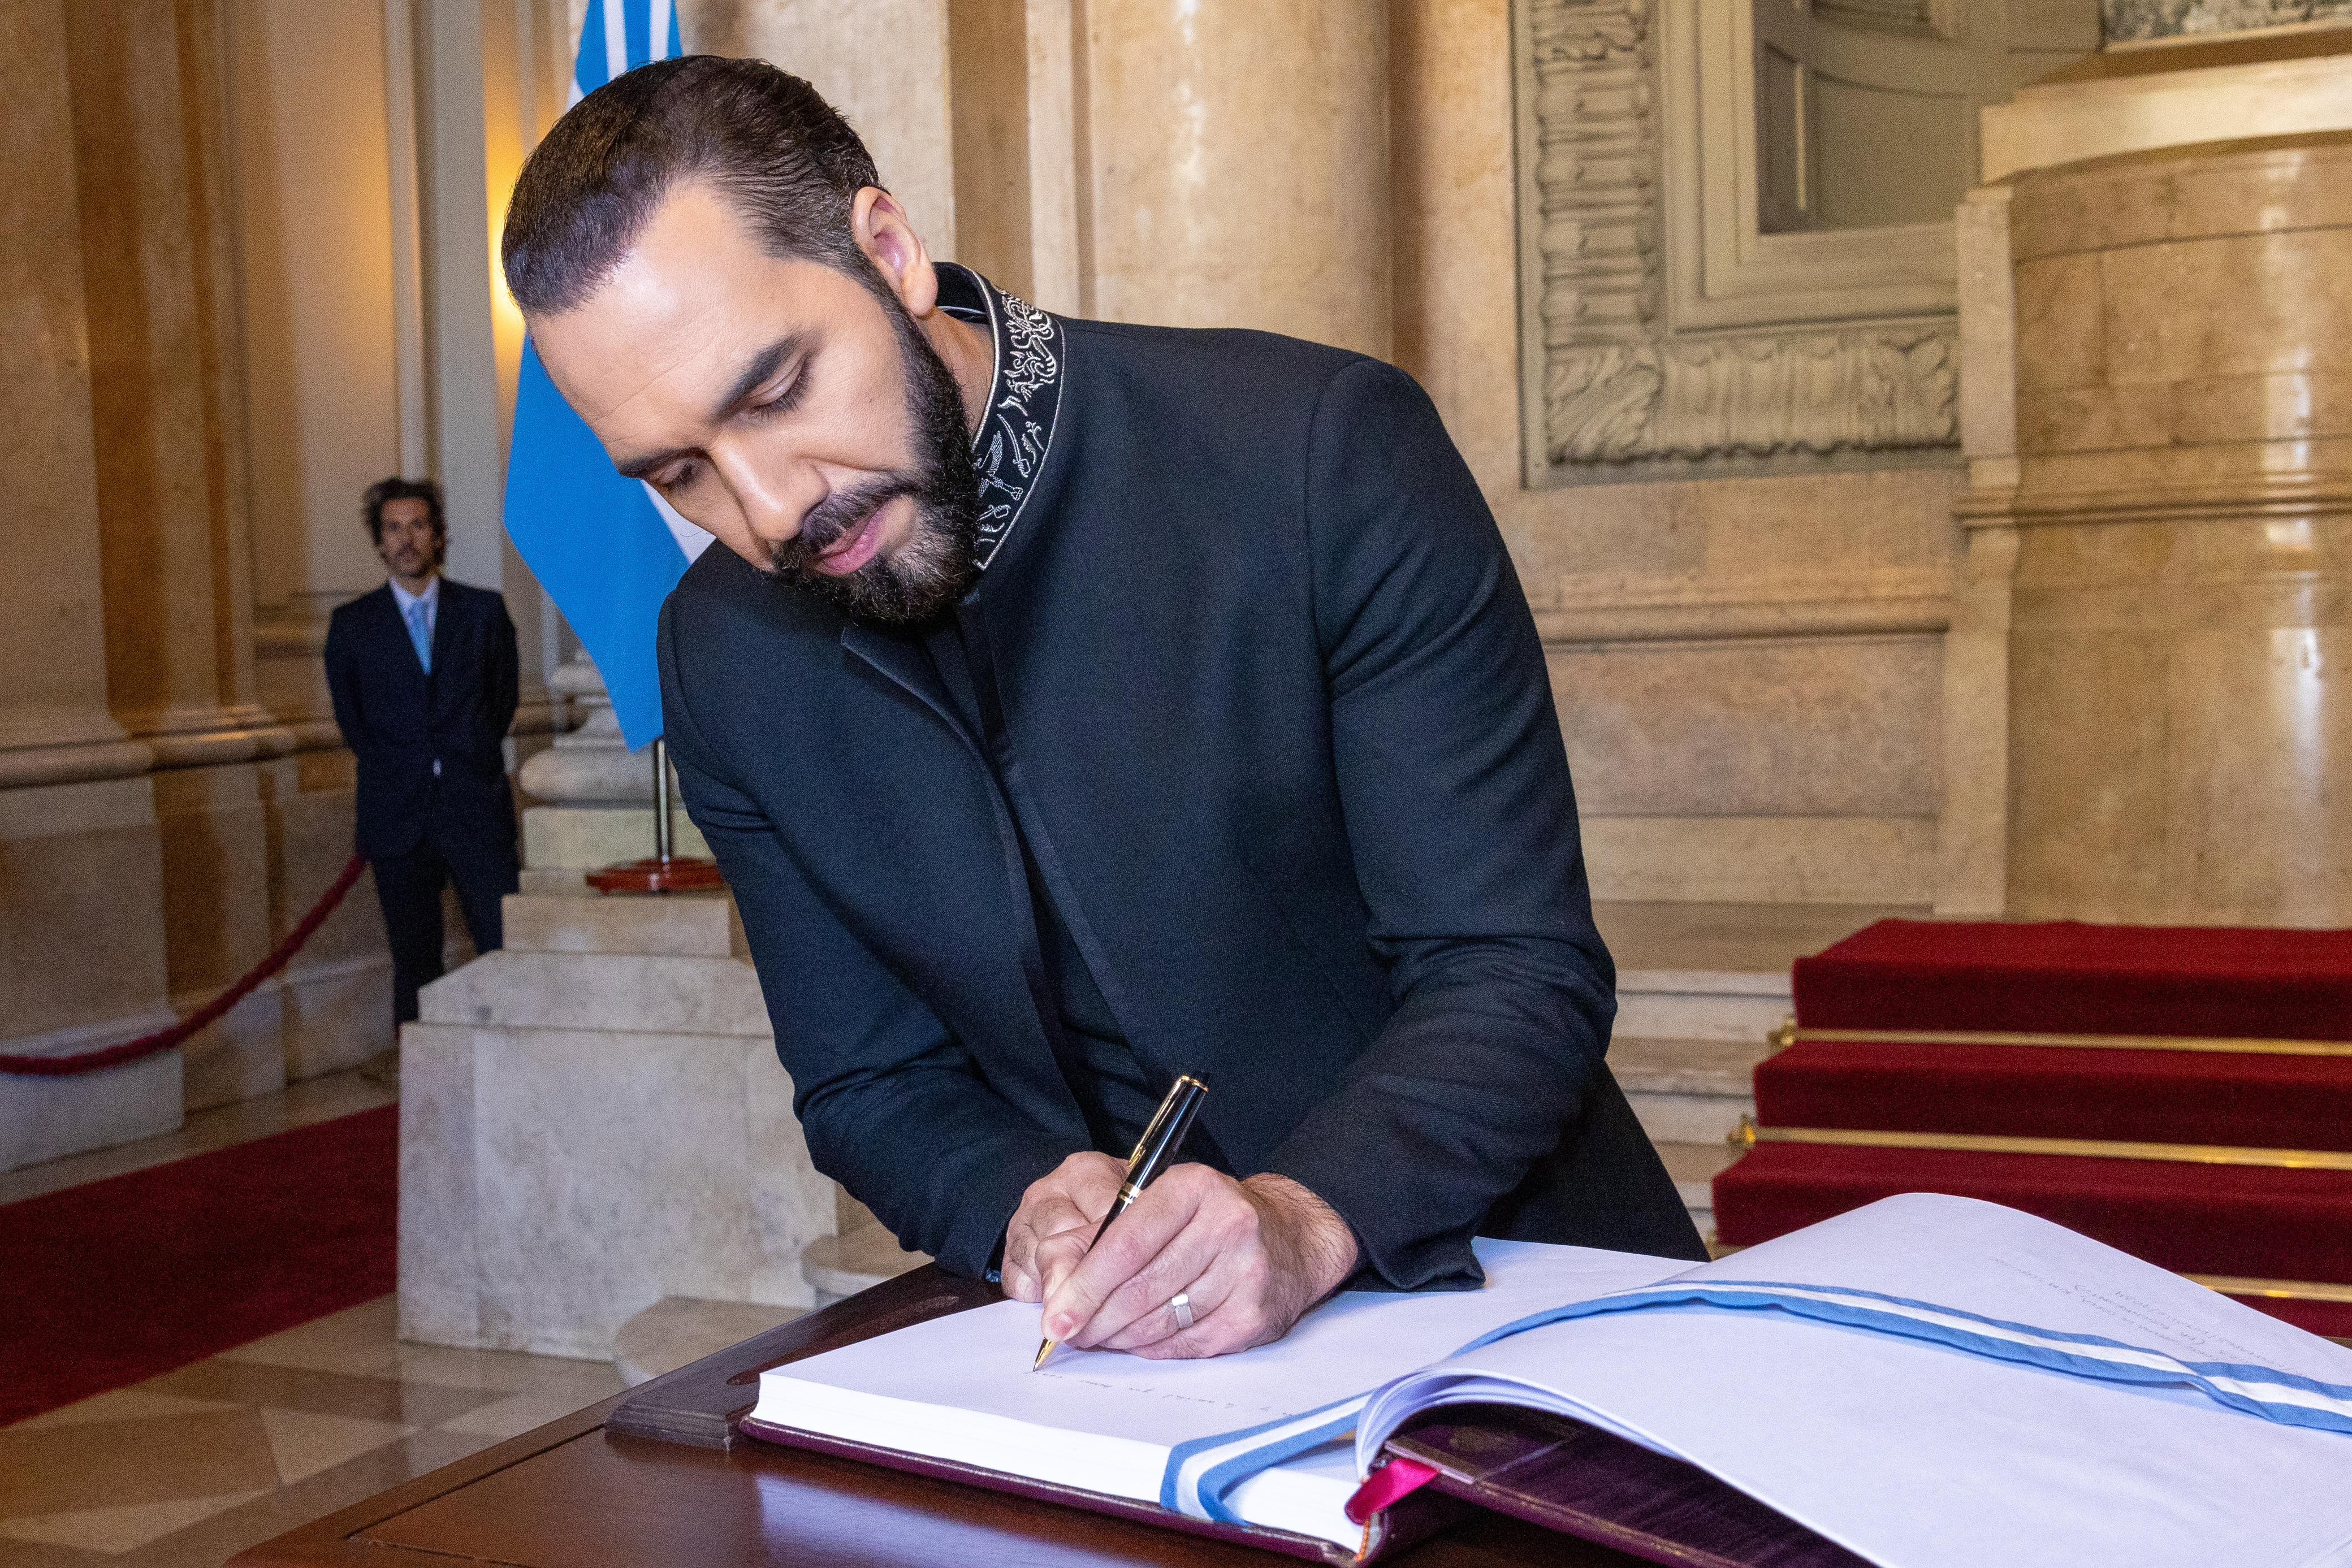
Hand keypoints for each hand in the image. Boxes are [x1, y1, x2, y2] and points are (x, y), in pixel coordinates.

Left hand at [1001, 1154, 1359, 1358]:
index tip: (1053, 1316)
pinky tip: (1138, 1341)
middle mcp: (1227, 1224)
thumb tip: (1054, 1282)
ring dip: (1119, 1337)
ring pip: (1160, 1320)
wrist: (1293, 1240)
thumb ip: (1105, 1233)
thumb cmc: (1213, 1221)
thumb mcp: (1164, 1204)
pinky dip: (1153, 1348)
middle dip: (1094, 1318)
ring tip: (1097, 1337)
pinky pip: (1185, 1344)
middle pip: (1140, 1287)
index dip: (1084, 1285)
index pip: (1126, 1242)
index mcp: (1194, 1187)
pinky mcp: (1254, 1315)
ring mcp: (1245, 1272)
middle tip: (1066, 1334)